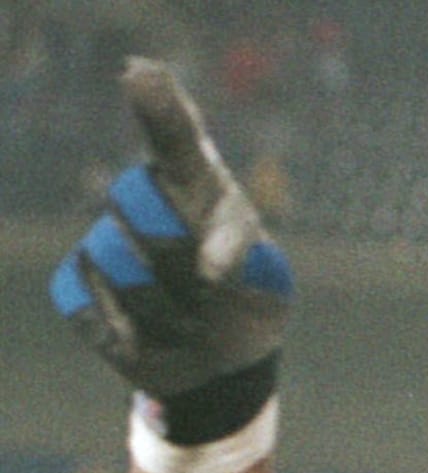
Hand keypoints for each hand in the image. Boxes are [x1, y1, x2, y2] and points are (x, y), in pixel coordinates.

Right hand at [50, 57, 292, 401]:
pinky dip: (127, 332)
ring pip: (116, 258)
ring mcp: (110, 239)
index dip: (159, 104)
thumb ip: (247, 265)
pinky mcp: (82, 283)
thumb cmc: (247, 312)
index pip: (177, 136)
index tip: (141, 74)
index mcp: (199, 188)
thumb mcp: (268, 289)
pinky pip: (88, 301)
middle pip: (139, 194)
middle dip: (174, 245)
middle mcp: (148, 201)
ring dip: (164, 307)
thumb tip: (209, 267)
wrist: (218, 367)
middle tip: (206, 284)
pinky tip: (149, 337)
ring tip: (188, 320)